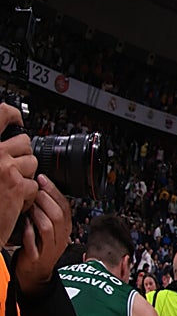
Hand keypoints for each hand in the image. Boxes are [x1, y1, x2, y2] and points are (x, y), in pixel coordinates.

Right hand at [0, 104, 36, 239]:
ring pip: (32, 164)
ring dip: (25, 178)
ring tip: (8, 190)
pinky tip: (11, 202)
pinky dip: (27, 196)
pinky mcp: (16, 185)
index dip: (11, 114)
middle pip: (24, 143)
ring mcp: (4, 168)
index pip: (0, 113)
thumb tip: (8, 142)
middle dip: (23, 158)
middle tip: (11, 173)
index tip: (15, 119)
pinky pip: (33, 185)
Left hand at [13, 175, 71, 292]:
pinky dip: (31, 227)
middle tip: (33, 188)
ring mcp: (53, 246)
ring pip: (50, 224)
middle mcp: (62, 236)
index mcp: (65, 227)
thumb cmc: (36, 247)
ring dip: (38, 211)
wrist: (34, 273)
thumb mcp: (45, 227)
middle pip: (60, 213)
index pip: (66, 204)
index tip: (42, 178)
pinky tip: (24, 221)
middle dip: (46, 197)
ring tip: (27, 203)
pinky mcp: (42, 255)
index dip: (54, 190)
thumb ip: (45, 211)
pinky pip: (39, 238)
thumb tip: (37, 188)